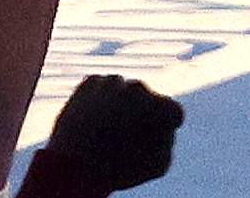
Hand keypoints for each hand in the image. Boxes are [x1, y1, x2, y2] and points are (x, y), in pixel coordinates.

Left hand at [19, 75, 183, 197]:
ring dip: (118, 106)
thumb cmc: (121, 168)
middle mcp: (140, 88)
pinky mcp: (91, 81)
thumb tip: (162, 125)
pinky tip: (92, 122)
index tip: (152, 138)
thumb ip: (167, 139)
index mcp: (162, 107)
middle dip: (139, 114)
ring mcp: (113, 82)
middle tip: (124, 138)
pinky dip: (98, 101)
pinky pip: (101, 89)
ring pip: (122, 93)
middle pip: (145, 100)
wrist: (76, 162)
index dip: (164, 126)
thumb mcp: (158, 165)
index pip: (172, 111)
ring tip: (105, 133)